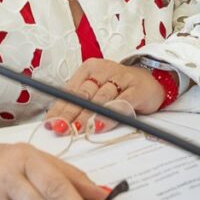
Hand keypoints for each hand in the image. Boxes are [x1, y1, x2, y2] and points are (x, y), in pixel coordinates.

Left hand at [45, 58, 165, 133]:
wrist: (149, 79)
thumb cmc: (118, 87)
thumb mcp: (96, 89)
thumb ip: (79, 103)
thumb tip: (57, 121)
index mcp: (89, 69)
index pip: (69, 91)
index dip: (59, 109)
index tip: (50, 124)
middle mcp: (103, 71)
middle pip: (82, 95)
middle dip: (69, 114)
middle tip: (60, 129)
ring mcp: (121, 78)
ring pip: (100, 99)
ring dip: (87, 117)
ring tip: (77, 130)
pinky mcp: (136, 89)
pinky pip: (121, 103)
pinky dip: (110, 115)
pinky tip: (101, 125)